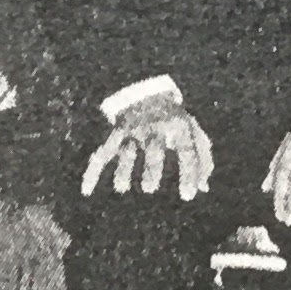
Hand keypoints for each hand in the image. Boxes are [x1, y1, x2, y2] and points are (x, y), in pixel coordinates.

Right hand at [82, 98, 216, 201]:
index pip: (186, 152)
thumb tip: (204, 188)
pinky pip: (103, 153)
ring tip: (121, 188)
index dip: (189, 174)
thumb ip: (202, 158)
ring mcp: (135, 131)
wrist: (150, 93)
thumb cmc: (176, 120)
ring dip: (122, 170)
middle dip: (151, 169)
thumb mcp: (194, 132)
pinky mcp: (117, 134)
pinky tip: (87, 190)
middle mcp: (156, 129)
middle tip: (150, 189)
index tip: (188, 196)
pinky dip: (93, 171)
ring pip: (127, 151)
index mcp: (179, 127)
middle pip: (154, 149)